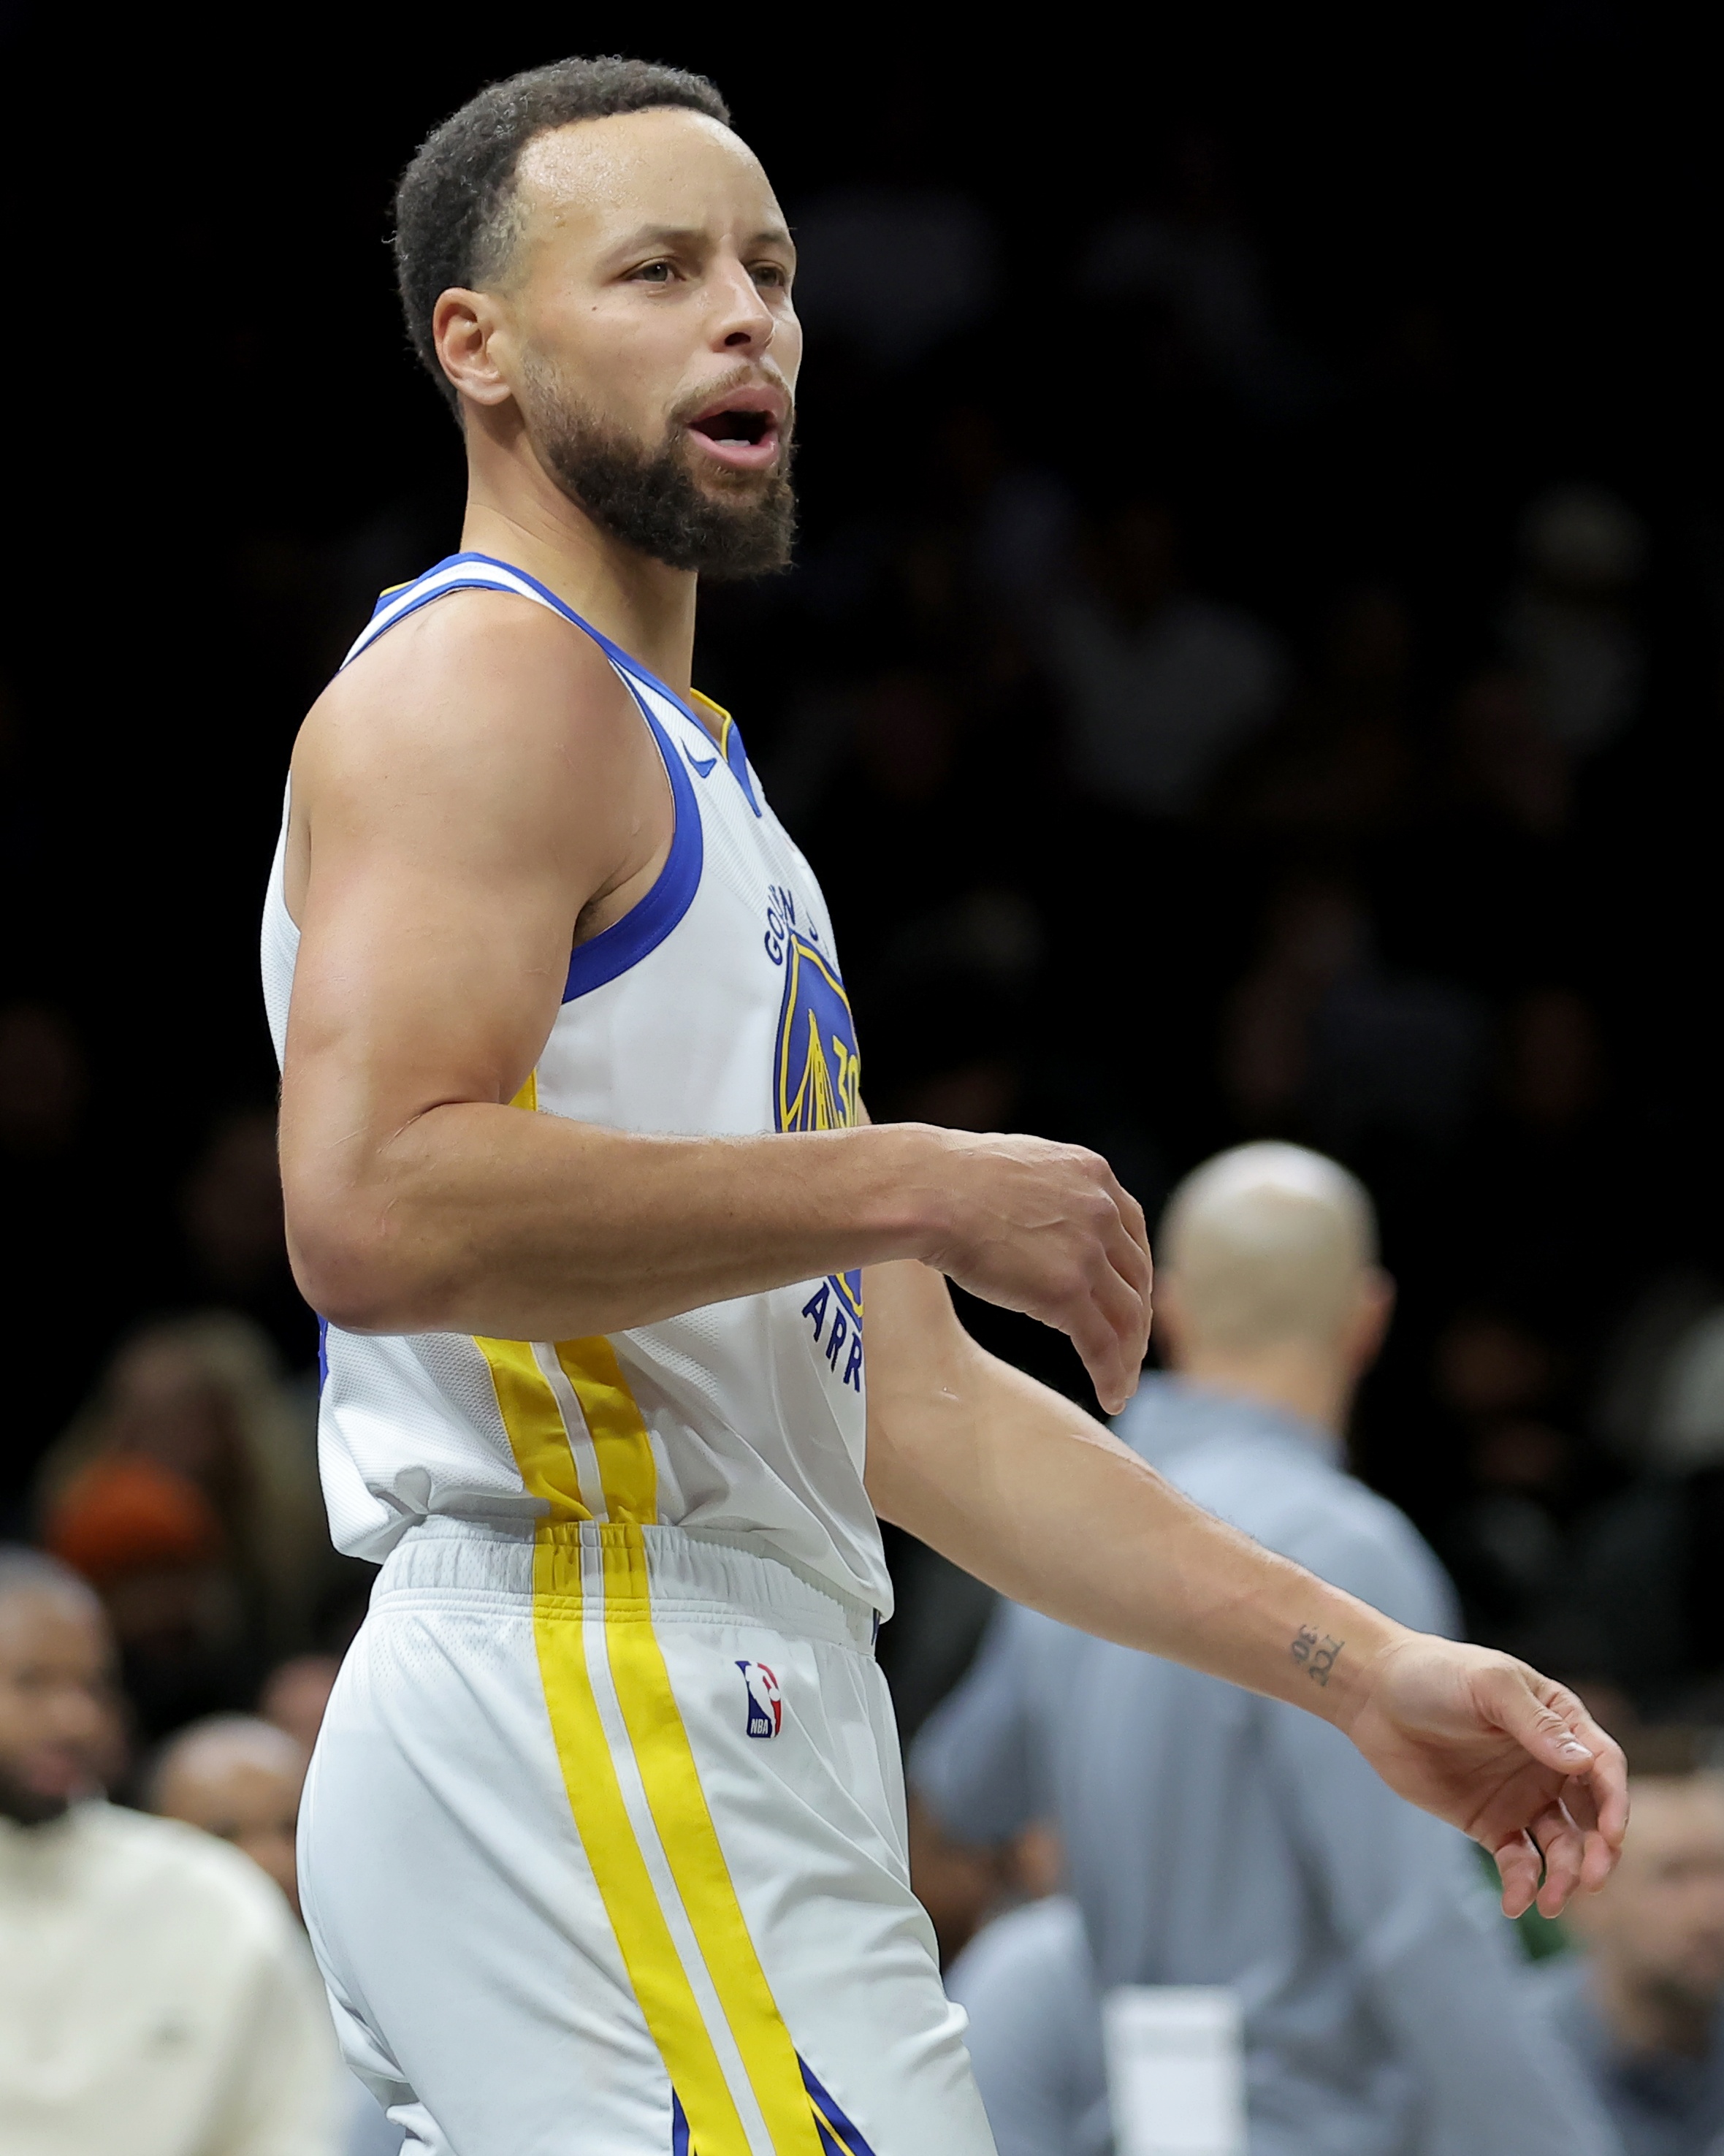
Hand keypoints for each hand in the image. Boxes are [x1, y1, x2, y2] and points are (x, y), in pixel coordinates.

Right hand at [916, 1130, 1151, 1414]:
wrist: (926, 1190)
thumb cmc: (947, 1179)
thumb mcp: (1019, 1168)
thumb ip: (1045, 1193)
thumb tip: (1036, 1218)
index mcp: (1092, 1174)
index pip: (1132, 1233)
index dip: (1133, 1274)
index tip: (1126, 1299)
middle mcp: (1101, 1211)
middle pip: (1137, 1278)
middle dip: (1135, 1320)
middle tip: (1128, 1352)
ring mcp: (1088, 1252)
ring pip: (1127, 1318)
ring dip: (1128, 1358)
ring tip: (1121, 1386)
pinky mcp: (1067, 1291)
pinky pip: (1102, 1345)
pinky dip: (1111, 1377)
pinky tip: (1110, 1399)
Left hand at [1342, 1634, 1626, 1916]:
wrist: (1375, 1694)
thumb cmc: (1434, 1674)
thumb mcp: (1488, 1685)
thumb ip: (1535, 1723)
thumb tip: (1584, 1763)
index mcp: (1560, 1721)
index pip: (1603, 1766)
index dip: (1614, 1802)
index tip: (1611, 1835)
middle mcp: (1550, 1764)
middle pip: (1592, 1815)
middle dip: (1599, 1851)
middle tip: (1591, 1880)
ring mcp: (1522, 1796)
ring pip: (1562, 1847)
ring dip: (1565, 1876)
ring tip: (1548, 1901)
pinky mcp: (1491, 1823)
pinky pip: (1519, 1862)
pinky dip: (1523, 1884)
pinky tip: (1514, 1903)